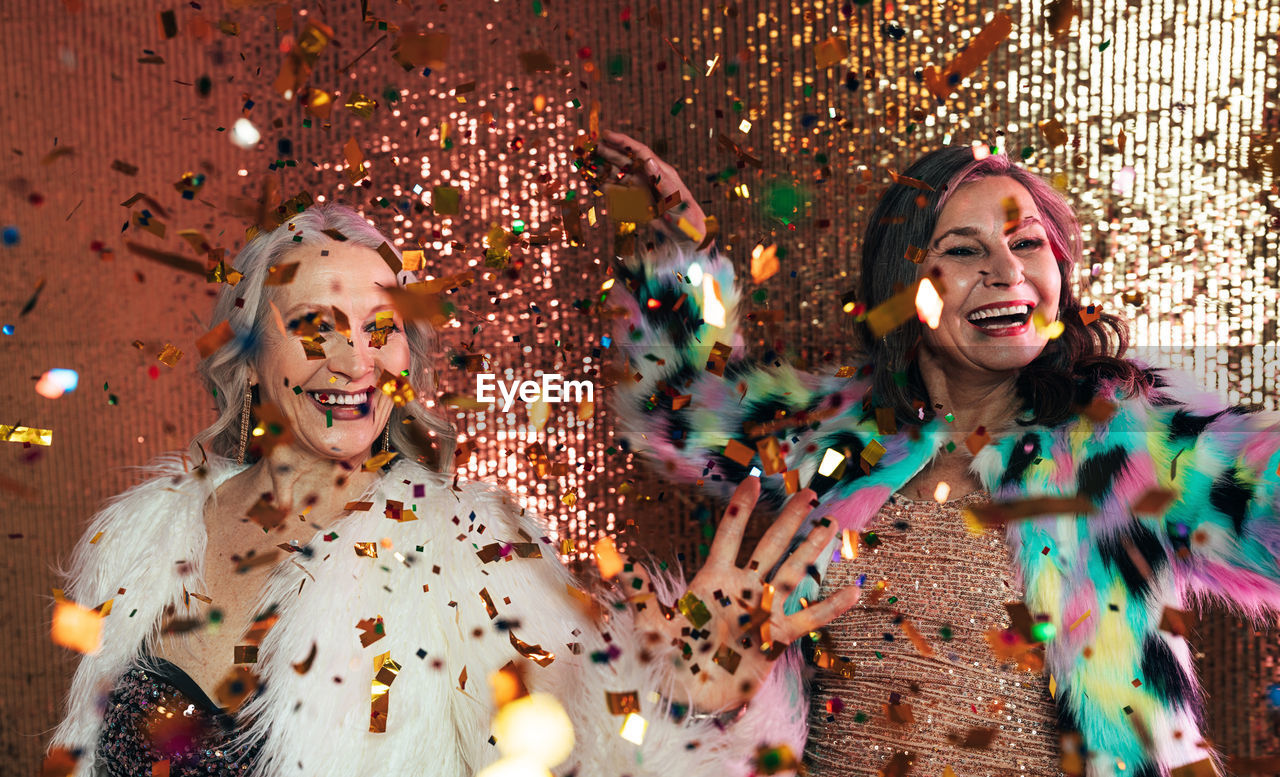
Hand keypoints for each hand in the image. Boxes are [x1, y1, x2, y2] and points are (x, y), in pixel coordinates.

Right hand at [595, 130, 708, 244]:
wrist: (687, 234)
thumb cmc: (686, 213)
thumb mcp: (675, 196)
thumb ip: (662, 179)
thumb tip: (647, 160)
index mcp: (658, 170)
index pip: (638, 151)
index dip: (622, 141)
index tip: (605, 134)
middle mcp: (648, 176)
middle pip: (625, 160)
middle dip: (607, 152)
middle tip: (589, 146)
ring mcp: (641, 189)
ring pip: (619, 175)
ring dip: (604, 169)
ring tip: (587, 163)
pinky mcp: (636, 202)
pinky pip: (618, 192)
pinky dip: (606, 187)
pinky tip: (595, 183)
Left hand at [629, 478, 859, 712]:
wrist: (685, 697)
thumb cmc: (666, 659)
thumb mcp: (650, 626)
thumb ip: (640, 596)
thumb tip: (623, 567)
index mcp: (711, 580)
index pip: (729, 535)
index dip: (741, 507)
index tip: (755, 479)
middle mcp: (740, 590)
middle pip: (768, 546)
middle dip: (788, 519)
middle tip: (809, 492)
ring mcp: (760, 612)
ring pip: (792, 573)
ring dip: (812, 550)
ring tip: (831, 526)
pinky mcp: (776, 639)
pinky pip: (808, 620)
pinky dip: (830, 608)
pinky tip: (854, 593)